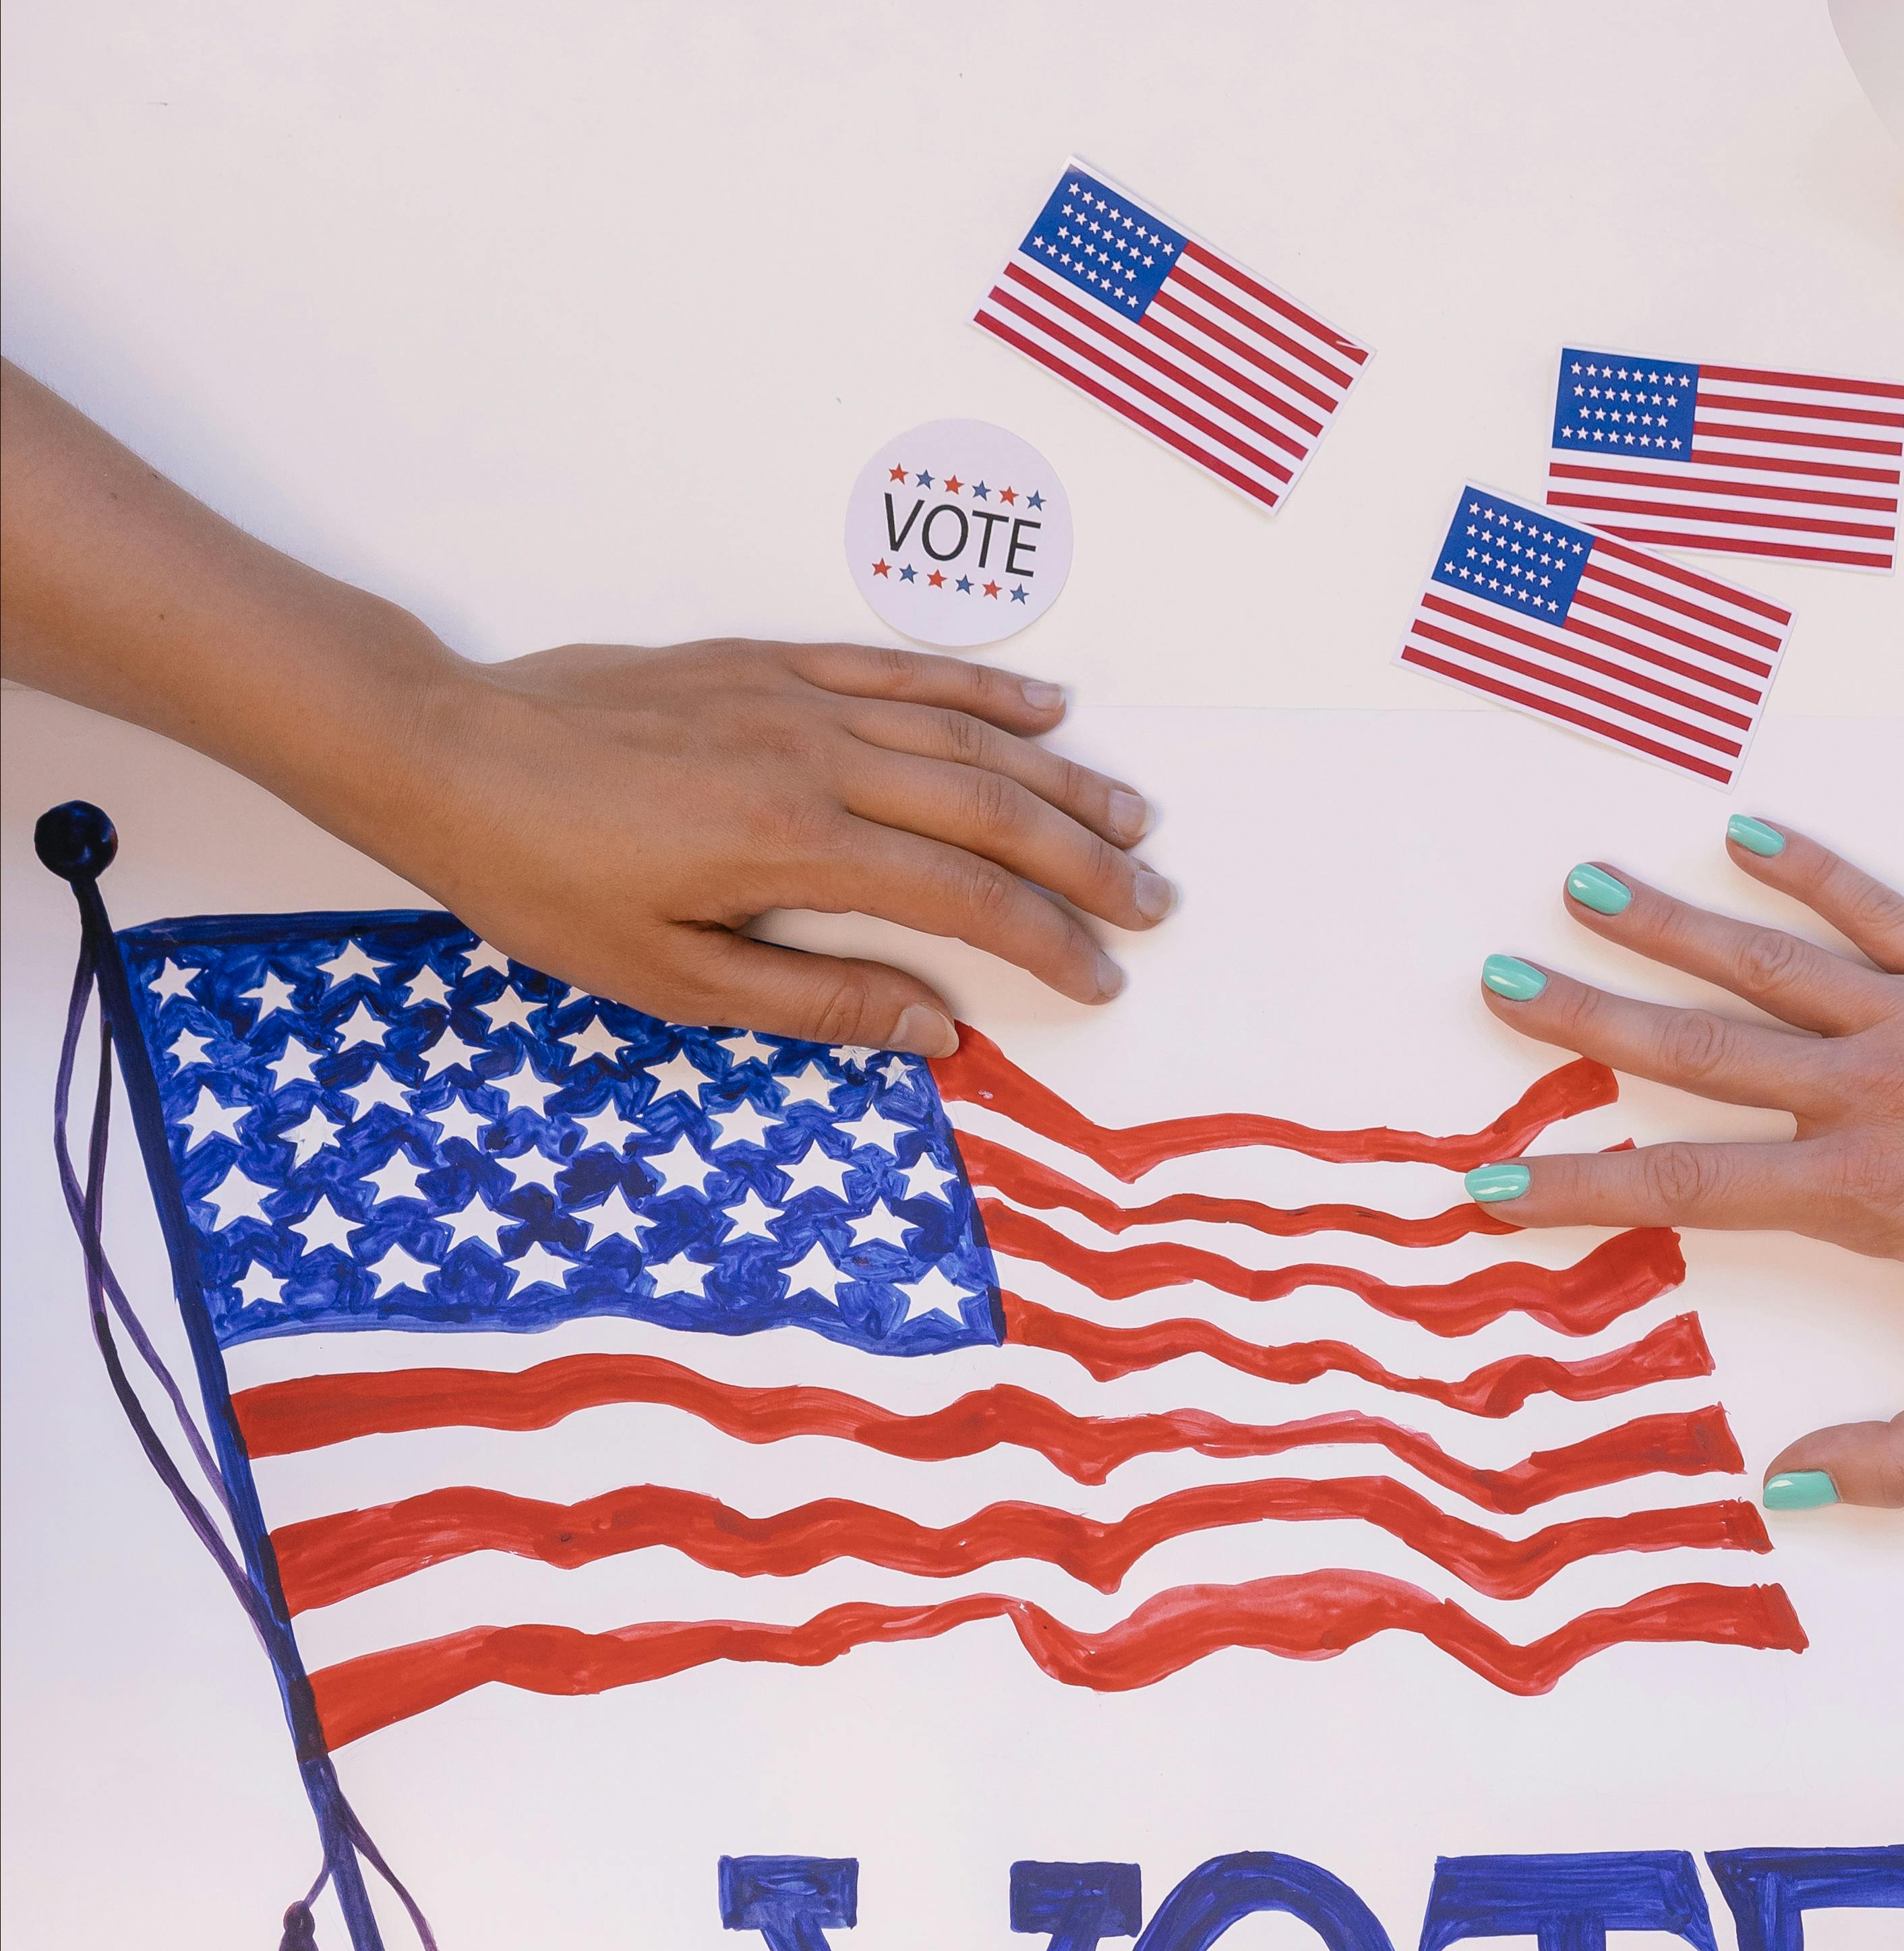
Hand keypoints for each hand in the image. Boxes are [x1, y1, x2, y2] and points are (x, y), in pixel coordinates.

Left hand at [0, 366, 1170, 1058]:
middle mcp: (814, 757)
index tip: (1103, 978)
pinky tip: (1037, 702)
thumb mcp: (673, 980)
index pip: (963, 896)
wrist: (447, 756)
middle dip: (1082, 858)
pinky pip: (896, 669)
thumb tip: (933, 1030)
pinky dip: (977, 685)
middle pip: (987, 805)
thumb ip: (813, 1002)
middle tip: (1152, 902)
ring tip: (1128, 814)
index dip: (1047, 940)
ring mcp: (793, 698)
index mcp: (796, 845)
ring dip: (1055, 774)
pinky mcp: (764, 664)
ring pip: (960, 731)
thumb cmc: (544, 882)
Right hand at [1467, 825, 1903, 1503]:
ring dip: (1671, 925)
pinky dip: (1814, 870)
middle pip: (1699, 1053)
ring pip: (1771, 965)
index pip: (1686, 1187)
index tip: (1489, 1184)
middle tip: (1499, 984)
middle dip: (1588, 1021)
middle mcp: (1877, 1094)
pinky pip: (1880, 911)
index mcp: (1865, 1194)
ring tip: (1585, 887)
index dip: (1576, 1191)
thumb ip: (1898, 1456)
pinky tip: (1747, 833)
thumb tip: (1788, 1485)